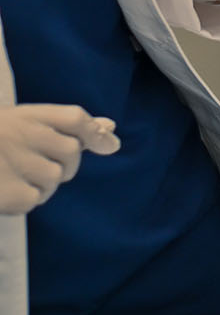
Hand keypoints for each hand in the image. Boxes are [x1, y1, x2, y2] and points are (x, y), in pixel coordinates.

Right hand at [0, 104, 119, 213]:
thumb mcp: (26, 125)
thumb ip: (71, 128)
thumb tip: (113, 139)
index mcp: (26, 115)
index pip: (74, 118)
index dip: (91, 132)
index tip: (104, 144)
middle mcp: (24, 135)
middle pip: (71, 153)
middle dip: (60, 162)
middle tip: (28, 160)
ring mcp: (18, 164)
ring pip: (55, 178)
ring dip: (42, 182)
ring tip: (11, 174)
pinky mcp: (13, 193)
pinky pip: (37, 199)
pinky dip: (25, 198)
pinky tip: (5, 189)